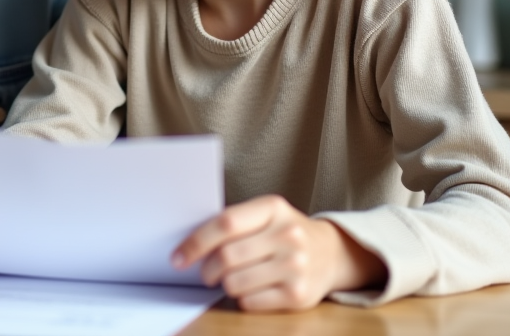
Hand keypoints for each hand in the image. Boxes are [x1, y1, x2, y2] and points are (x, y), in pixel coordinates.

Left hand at [171, 194, 385, 311]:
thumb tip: (188, 245)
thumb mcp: (265, 215)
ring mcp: (296, 266)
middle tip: (205, 273)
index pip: (225, 223)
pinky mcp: (299, 295)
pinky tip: (251, 289)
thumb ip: (234, 224)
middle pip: (227, 256)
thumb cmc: (284, 233)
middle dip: (207, 269)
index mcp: (273, 208)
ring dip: (225, 285)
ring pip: (235, 283)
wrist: (332, 253)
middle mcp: (288, 235)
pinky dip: (242, 299)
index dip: (196, 242)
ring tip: (231, 280)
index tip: (178, 257)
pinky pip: (250, 302)